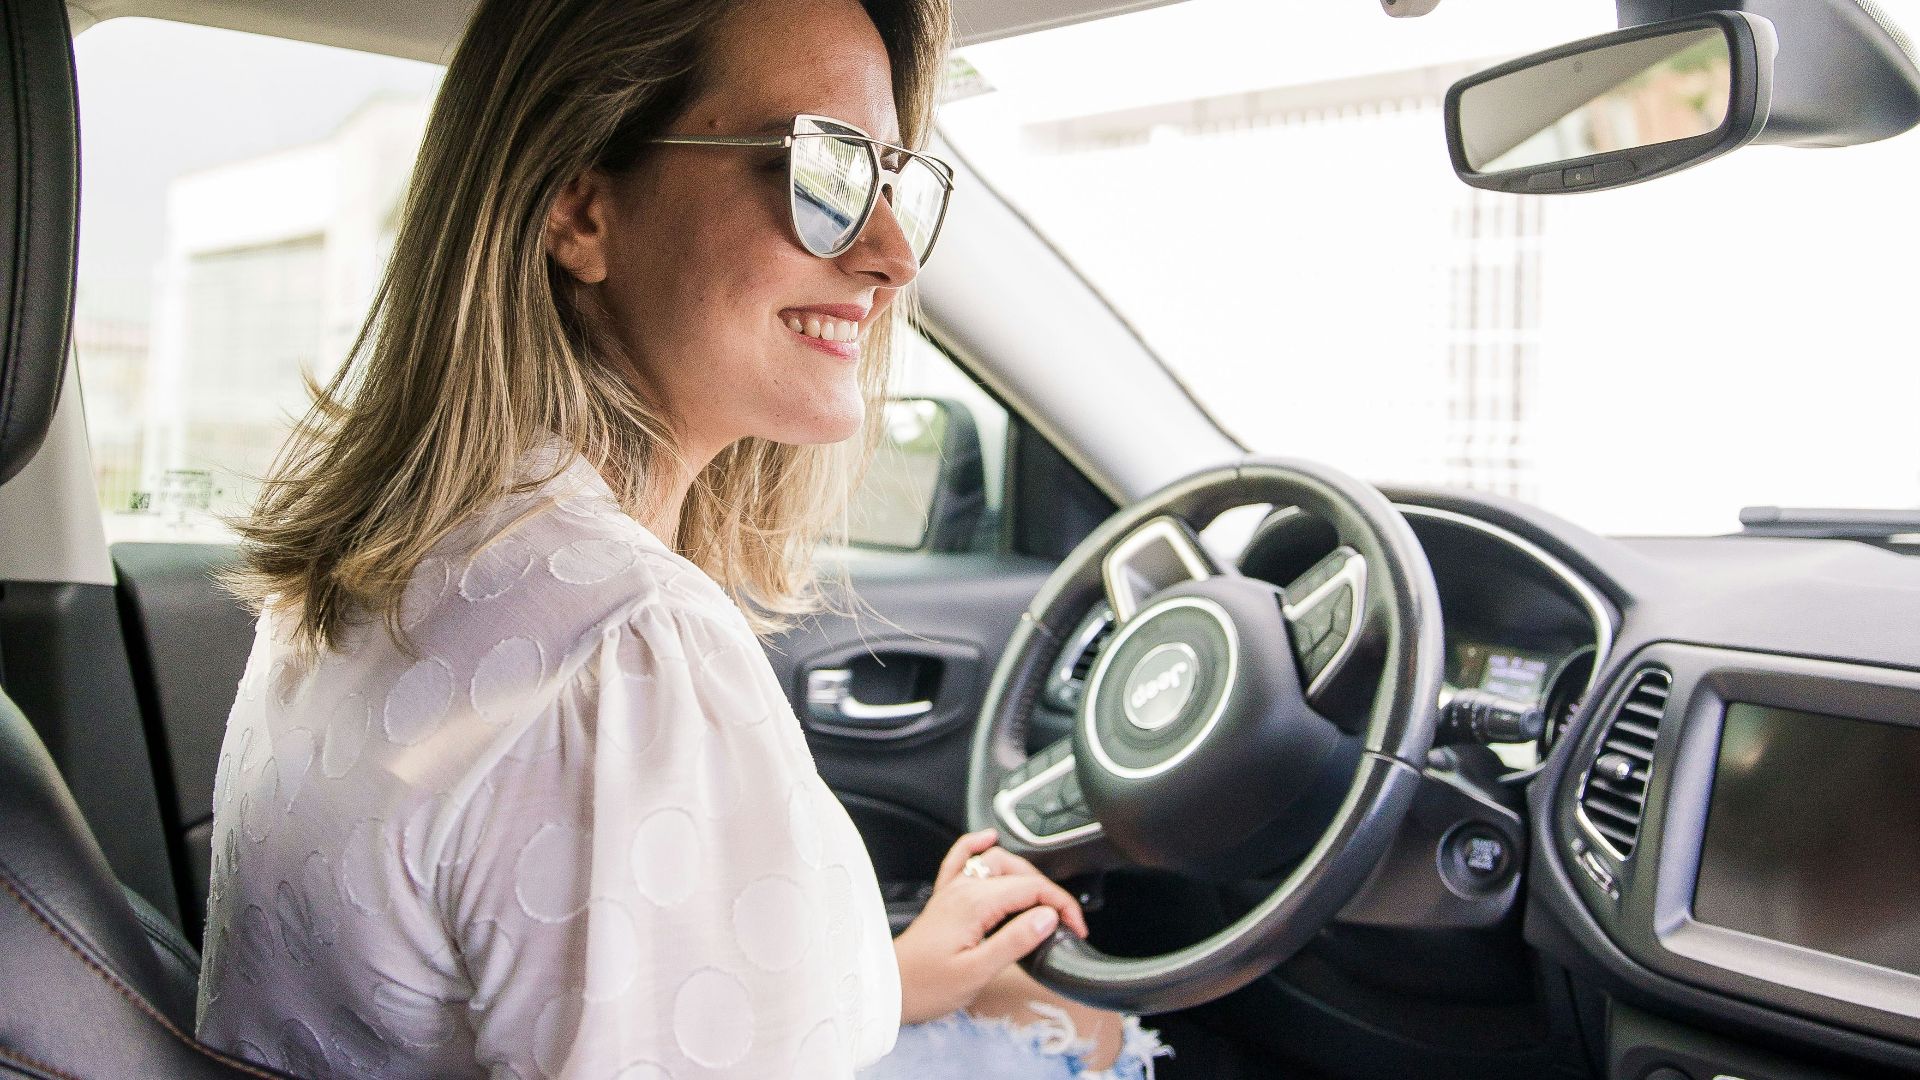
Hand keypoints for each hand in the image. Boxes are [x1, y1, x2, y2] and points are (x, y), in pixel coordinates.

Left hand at [892, 828, 1089, 1025]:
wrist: (890, 989)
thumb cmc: (929, 986)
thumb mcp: (978, 972)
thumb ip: (1015, 940)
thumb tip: (1047, 916)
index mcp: (975, 903)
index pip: (1032, 889)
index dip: (1061, 905)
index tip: (1076, 927)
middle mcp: (964, 888)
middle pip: (1019, 872)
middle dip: (1049, 891)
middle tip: (1066, 920)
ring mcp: (953, 889)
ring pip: (997, 861)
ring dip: (1025, 872)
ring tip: (1044, 898)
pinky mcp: (945, 897)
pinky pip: (960, 858)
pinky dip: (976, 845)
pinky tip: (988, 839)